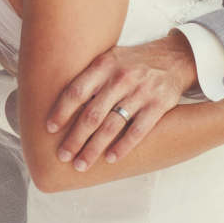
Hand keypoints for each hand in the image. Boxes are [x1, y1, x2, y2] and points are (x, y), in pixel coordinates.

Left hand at [46, 31, 197, 171]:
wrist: (173, 58)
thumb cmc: (133, 62)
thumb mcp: (110, 58)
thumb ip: (89, 76)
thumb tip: (56, 97)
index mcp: (105, 65)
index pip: (77, 90)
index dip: (62, 111)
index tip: (50, 129)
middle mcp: (121, 78)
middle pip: (92, 113)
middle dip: (75, 138)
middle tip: (63, 155)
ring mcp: (141, 92)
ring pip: (112, 126)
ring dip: (94, 148)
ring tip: (82, 164)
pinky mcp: (158, 105)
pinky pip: (137, 130)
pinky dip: (123, 146)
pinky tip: (111, 159)